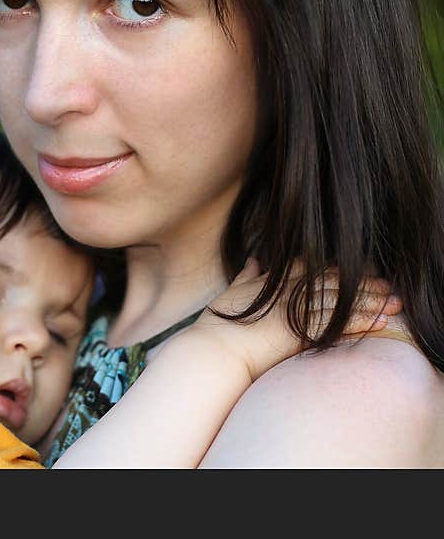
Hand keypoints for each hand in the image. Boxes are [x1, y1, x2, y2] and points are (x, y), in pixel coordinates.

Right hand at [189, 258, 401, 381]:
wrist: (215, 350)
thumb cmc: (219, 325)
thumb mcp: (232, 293)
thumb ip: (246, 275)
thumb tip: (254, 260)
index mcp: (272, 281)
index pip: (312, 269)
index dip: (337, 270)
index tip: (356, 272)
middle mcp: (286, 291)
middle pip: (332, 282)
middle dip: (361, 284)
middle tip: (388, 285)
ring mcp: (294, 309)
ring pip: (340, 300)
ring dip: (370, 301)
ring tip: (394, 302)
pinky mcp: (299, 329)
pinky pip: (338, 322)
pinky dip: (361, 321)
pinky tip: (381, 321)